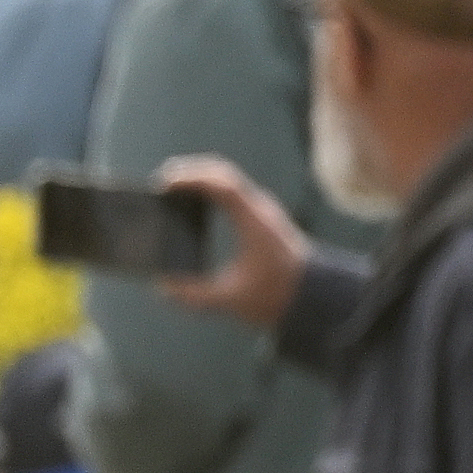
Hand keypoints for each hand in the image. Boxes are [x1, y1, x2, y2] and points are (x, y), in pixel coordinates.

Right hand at [154, 151, 307, 328]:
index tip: (166, 183)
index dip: (192, 179)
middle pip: (223, 174)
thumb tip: (163, 288)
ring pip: (228, 180)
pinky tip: (194, 201)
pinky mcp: (260, 218)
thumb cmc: (274, 294)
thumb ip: (193, 296)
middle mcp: (259, 208)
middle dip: (191, 173)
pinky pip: (233, 192)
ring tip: (173, 187)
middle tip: (163, 181)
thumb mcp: (229, 300)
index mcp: (253, 222)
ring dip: (201, 178)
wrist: (310, 294)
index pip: (222, 186)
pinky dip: (211, 189)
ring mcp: (261, 210)